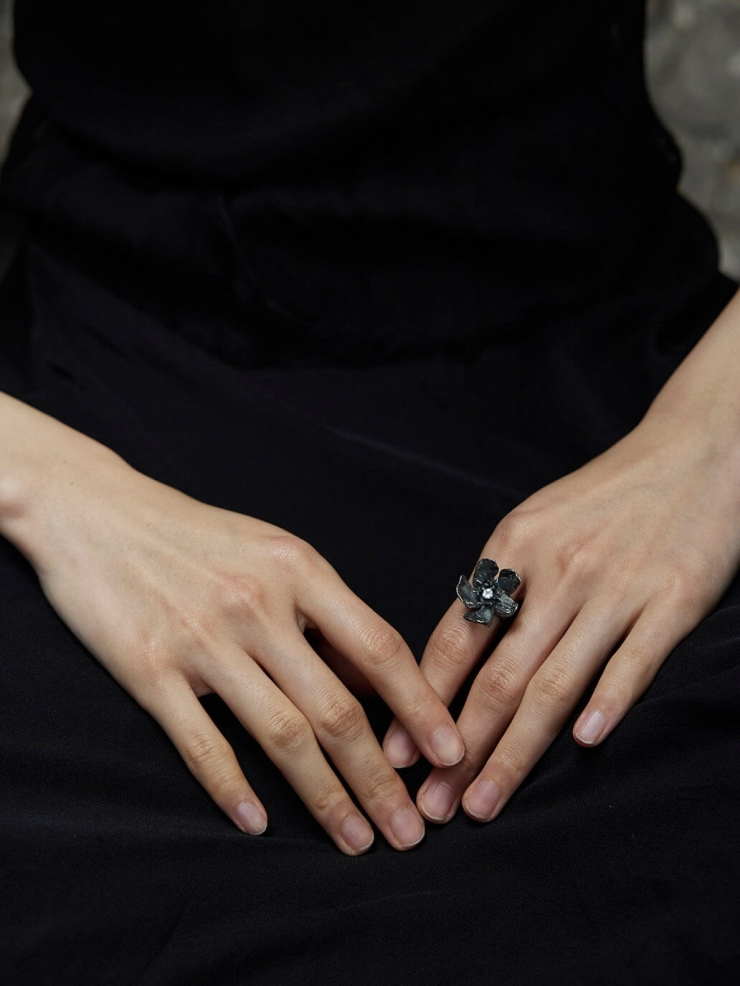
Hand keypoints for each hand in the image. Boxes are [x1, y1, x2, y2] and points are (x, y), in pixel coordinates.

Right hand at [10, 440, 463, 853]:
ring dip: (327, 797)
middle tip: (411, 831)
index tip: (452, 752)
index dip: (421, 706)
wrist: (96, 511)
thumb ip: (324, 613)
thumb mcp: (273, 551)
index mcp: (298, 569)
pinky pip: (202, 743)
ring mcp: (203, 640)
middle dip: (381, 778)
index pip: (379, 648)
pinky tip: (259, 824)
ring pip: (282, 734)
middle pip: (337, 707)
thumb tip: (376, 683)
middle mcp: (258, 606)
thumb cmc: (196, 534)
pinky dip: (233, 789)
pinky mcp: (150, 669)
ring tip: (358, 840)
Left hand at [383, 414, 739, 823]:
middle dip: (458, 749)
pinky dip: (607, 704)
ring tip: (483, 803)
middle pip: (497, 676)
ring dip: (515, 752)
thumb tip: (454, 652)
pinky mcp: (672, 600)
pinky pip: (632, 662)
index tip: (397, 754)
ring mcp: (615, 588)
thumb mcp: (535, 521)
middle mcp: (557, 571)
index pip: (455, 638)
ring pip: (554, 684)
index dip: (423, 702)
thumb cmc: (606, 495)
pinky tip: (585, 746)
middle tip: (431, 807)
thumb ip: (499, 582)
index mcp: (513, 547)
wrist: (695, 452)